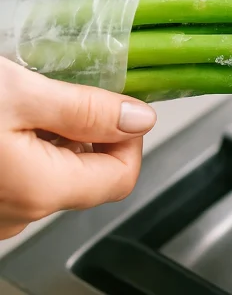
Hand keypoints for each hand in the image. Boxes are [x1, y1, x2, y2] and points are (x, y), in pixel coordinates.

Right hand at [0, 58, 156, 239]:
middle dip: (86, 131)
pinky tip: (5, 117)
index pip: (122, 176)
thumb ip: (85, 110)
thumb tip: (141, 119)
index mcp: (41, 190)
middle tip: (62, 93)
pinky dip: (22, 145)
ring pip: (49, 173)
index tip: (113, 103)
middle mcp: (17, 214)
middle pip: (86, 175)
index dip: (129, 136)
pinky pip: (18, 176)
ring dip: (51, 136)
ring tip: (27, 101)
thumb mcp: (18, 94)